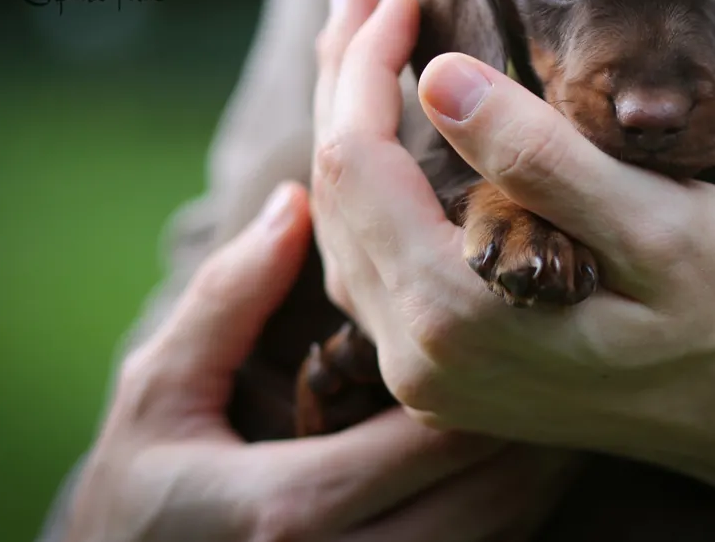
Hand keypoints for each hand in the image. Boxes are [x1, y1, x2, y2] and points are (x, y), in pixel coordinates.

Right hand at [63, 180, 574, 541]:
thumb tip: (294, 205)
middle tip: (575, 336)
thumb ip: (225, 302)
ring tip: (565, 384)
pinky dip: (516, 507)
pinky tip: (523, 453)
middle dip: (539, 413)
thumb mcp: (158, 394)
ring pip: (503, 533)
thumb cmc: (139, 495)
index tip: (519, 294)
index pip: (435, 430)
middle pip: (494, 491)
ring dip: (540, 463)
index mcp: (292, 508)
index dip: (493, 359)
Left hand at [311, 0, 714, 526]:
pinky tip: (383, 141)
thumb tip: (437, 76)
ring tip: (356, 47)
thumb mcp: (656, 221)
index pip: (359, 161)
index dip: (367, 64)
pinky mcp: (450, 372)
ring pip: (344, 230)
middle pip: (335, 193)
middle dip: (342, 82)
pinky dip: (369, 191)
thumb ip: (540, 156)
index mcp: (458, 313)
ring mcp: (430, 373)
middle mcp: (422, 356)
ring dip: (348, 131)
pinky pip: (374, 268)